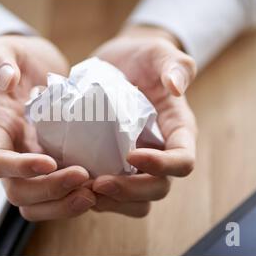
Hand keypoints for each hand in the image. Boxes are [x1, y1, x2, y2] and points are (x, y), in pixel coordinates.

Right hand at [0, 35, 95, 220]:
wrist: (35, 69)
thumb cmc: (18, 60)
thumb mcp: (7, 51)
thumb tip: (6, 78)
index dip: (20, 168)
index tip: (49, 162)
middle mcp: (12, 154)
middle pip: (18, 192)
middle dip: (50, 192)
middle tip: (83, 179)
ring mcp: (32, 163)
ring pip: (38, 202)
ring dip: (65, 204)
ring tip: (95, 193)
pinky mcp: (53, 165)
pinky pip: (60, 193)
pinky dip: (77, 195)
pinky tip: (102, 186)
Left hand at [90, 25, 197, 216]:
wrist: (120, 64)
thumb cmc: (143, 58)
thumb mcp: (159, 53)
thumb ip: (174, 65)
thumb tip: (176, 87)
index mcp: (178, 132)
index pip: (182, 161)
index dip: (161, 166)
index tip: (132, 155)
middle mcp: (161, 153)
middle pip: (158, 189)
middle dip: (130, 191)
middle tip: (98, 183)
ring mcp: (137, 164)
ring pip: (136, 200)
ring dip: (112, 202)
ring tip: (83, 190)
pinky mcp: (115, 165)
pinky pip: (113, 194)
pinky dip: (96, 196)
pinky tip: (72, 184)